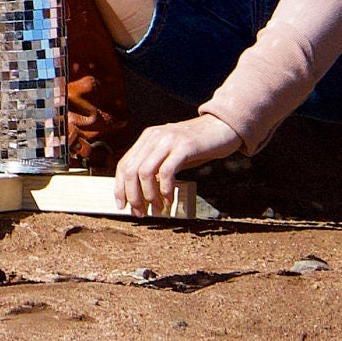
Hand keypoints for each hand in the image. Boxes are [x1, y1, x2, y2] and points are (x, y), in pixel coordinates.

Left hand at [113, 112, 240, 218]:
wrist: (221, 127)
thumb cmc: (196, 146)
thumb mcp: (170, 153)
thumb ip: (156, 166)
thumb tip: (142, 194)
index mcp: (147, 138)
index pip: (123, 164)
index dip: (120, 187)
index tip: (122, 206)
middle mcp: (154, 137)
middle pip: (130, 170)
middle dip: (132, 196)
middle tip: (140, 213)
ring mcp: (168, 140)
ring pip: (145, 172)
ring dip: (148, 195)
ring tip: (157, 209)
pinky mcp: (184, 146)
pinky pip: (166, 171)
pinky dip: (165, 190)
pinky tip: (170, 200)